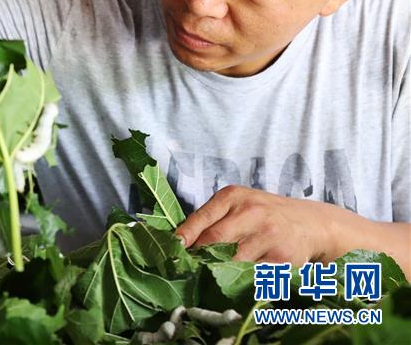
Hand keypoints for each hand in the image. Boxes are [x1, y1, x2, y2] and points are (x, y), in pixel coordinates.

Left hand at [174, 185, 335, 265]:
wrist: (311, 222)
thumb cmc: (264, 214)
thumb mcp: (238, 204)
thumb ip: (212, 218)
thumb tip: (180, 243)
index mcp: (233, 197)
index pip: (201, 218)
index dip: (184, 236)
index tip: (171, 250)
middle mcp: (250, 213)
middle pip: (214, 240)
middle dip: (198, 258)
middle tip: (185, 270)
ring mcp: (267, 236)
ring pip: (232, 261)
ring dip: (216, 272)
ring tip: (205, 278)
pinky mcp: (281, 258)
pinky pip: (253, 274)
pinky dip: (239, 281)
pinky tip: (232, 284)